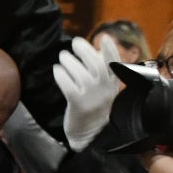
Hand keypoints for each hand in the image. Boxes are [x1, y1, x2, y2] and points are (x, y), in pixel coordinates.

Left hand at [53, 34, 122, 151]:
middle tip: (75, 42)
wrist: (90, 135)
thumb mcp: (104, 90)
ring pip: (80, 74)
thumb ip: (101, 72)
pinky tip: (57, 70)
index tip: (106, 37)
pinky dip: (62, 75)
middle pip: (97, 65)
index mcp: (113, 86)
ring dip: (70, 61)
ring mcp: (92, 99)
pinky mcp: (78, 106)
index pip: (114, 65)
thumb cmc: (94, 107)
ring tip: (63, 56)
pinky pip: (68, 86)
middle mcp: (105, 91)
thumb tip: (94, 50)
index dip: (111, 50)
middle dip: (85, 50)